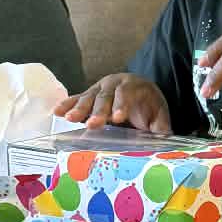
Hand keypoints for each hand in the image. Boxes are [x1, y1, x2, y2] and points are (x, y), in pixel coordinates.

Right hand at [54, 73, 170, 132]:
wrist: (139, 92)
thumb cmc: (148, 105)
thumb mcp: (159, 115)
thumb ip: (161, 126)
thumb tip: (164, 138)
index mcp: (134, 86)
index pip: (127, 94)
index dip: (121, 105)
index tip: (117, 119)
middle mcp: (114, 84)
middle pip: (105, 96)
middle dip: (98, 110)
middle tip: (92, 124)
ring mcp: (99, 88)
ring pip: (89, 97)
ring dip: (79, 108)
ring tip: (69, 119)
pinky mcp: (89, 95)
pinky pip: (77, 98)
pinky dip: (67, 104)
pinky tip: (57, 111)